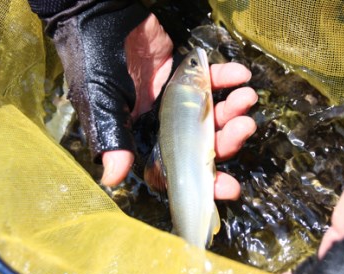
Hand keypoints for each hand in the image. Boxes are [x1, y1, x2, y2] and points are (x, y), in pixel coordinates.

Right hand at [102, 14, 257, 200]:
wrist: (101, 14)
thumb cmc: (95, 60)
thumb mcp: (101, 101)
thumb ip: (112, 138)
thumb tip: (111, 180)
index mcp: (147, 138)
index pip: (179, 169)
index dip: (204, 182)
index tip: (230, 187)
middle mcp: (168, 125)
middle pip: (206, 144)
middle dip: (229, 141)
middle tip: (245, 127)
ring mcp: (182, 101)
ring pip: (215, 115)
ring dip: (235, 109)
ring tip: (247, 96)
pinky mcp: (190, 75)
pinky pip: (215, 81)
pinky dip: (229, 77)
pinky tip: (240, 74)